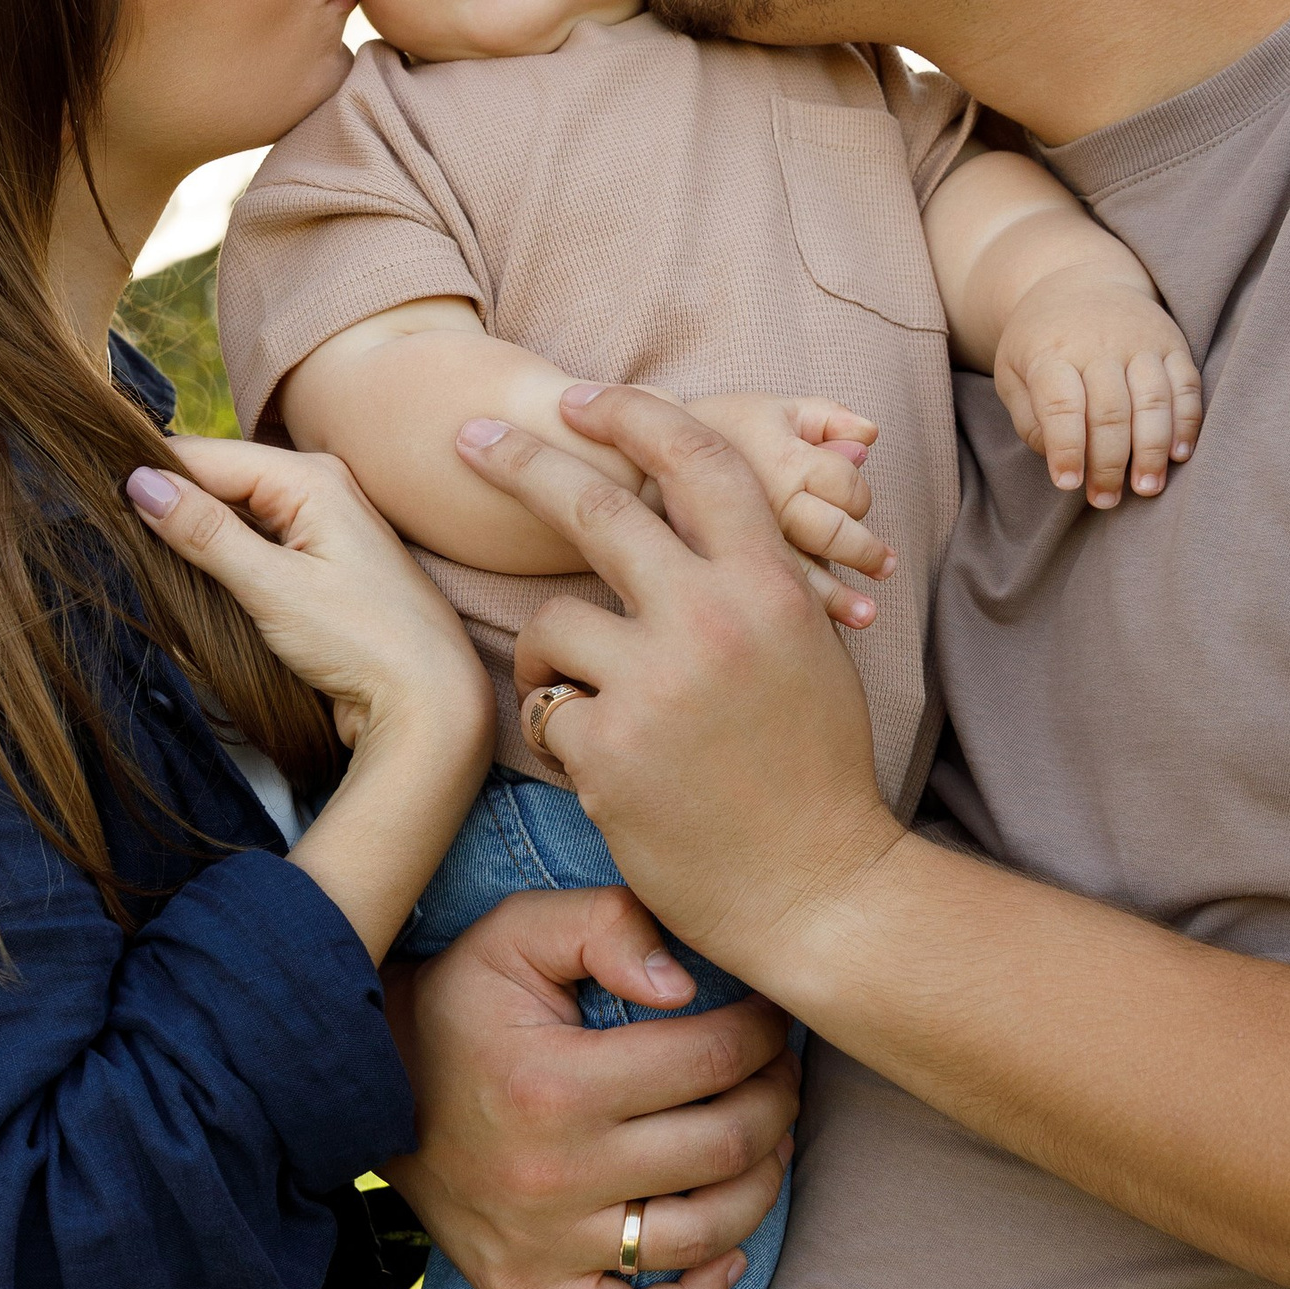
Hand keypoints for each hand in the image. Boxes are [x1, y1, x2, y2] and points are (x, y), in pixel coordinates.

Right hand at [130, 436, 489, 960]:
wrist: (431, 707)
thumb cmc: (365, 645)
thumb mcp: (273, 588)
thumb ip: (204, 533)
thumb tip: (138, 482)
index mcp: (313, 477)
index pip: (207, 456)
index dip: (149, 474)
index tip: (91, 495)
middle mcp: (321, 489)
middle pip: (218, 482)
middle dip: (170, 507)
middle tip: (109, 534)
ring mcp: (322, 529)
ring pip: (232, 517)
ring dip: (193, 540)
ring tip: (142, 560)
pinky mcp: (320, 569)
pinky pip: (254, 548)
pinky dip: (221, 564)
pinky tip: (191, 585)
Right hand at [384, 885, 801, 1288]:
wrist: (362, 1086)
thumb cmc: (457, 1004)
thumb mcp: (515, 934)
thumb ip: (606, 926)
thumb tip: (685, 984)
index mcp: (557, 1084)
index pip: (712, 1061)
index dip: (763, 1034)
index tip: (769, 1017)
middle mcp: (555, 1176)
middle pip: (724, 1148)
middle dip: (775, 1100)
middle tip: (778, 1073)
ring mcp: (544, 1245)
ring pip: (704, 1235)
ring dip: (762, 1185)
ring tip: (767, 1142)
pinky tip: (730, 1254)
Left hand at [457, 386, 905, 987]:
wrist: (819, 888)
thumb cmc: (815, 776)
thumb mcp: (809, 655)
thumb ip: (758, 586)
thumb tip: (702, 527)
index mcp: (769, 585)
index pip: (695, 459)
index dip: (631, 416)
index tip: (580, 400)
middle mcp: (712, 618)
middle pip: (595, 507)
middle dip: (522, 465)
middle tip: (470, 443)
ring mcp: (656, 683)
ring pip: (554, 623)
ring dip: (550, 660)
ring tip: (572, 700)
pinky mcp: (608, 750)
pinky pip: (548, 712)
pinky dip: (560, 736)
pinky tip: (599, 769)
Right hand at [692, 392, 893, 626]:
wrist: (622, 467)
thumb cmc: (705, 434)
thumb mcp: (765, 409)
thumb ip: (823, 417)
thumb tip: (869, 438)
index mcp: (784, 461)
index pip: (846, 484)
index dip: (855, 492)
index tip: (852, 499)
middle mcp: (769, 506)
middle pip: (836, 532)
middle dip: (864, 550)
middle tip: (885, 564)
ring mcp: (745, 546)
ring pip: (810, 577)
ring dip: (845, 599)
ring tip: (868, 614)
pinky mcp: (724, 574)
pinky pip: (772, 600)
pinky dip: (809, 616)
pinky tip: (836, 629)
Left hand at [991, 269, 1202, 507]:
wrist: (1078, 278)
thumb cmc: (1040, 341)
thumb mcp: (1013, 373)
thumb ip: (1030, 419)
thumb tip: (1060, 460)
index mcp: (1052, 352)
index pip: (1063, 405)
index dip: (1067, 449)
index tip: (1068, 485)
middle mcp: (1099, 345)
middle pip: (1111, 411)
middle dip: (1110, 463)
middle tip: (1107, 499)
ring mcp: (1140, 341)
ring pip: (1154, 400)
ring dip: (1152, 450)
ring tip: (1147, 487)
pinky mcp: (1172, 342)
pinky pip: (1187, 386)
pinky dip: (1186, 423)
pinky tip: (1178, 455)